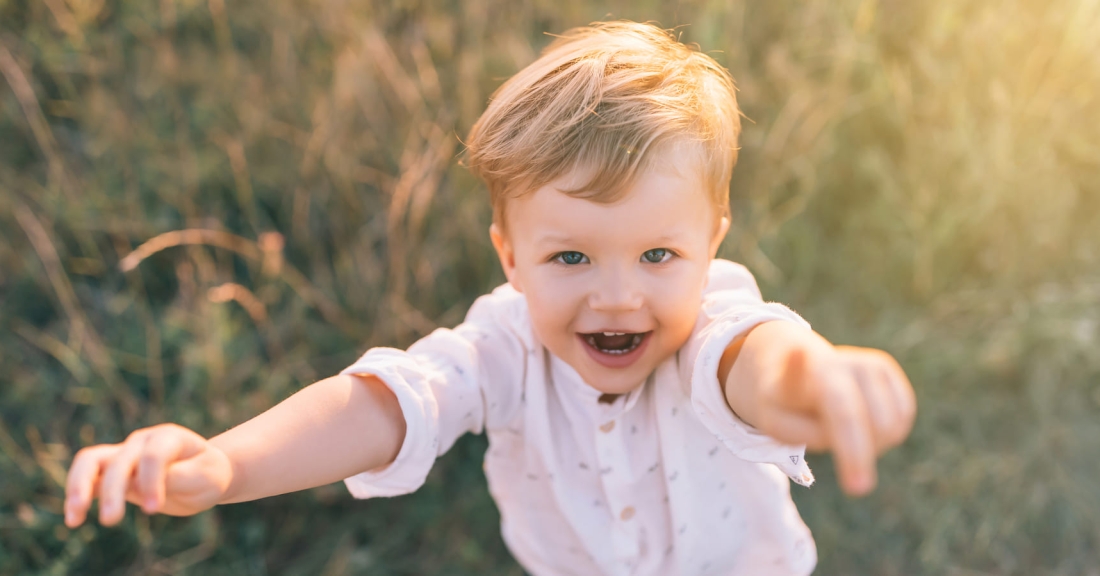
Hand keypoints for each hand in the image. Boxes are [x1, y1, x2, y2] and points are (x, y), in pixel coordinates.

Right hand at [64, 423, 234, 526]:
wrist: (203, 473)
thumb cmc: (207, 473)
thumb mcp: (205, 476)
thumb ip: (178, 477)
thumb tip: (143, 483)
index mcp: (170, 437)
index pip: (153, 454)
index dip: (151, 481)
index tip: (154, 509)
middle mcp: (142, 441)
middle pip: (120, 460)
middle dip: (113, 490)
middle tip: (111, 521)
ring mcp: (125, 454)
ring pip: (91, 461)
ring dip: (79, 486)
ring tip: (74, 516)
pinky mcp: (113, 471)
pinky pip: (87, 477)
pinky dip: (77, 495)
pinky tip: (73, 519)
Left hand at [755, 345, 915, 495]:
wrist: (791, 369)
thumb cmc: (783, 405)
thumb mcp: (774, 422)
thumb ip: (797, 427)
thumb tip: (821, 411)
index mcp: (817, 373)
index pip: (844, 412)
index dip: (854, 451)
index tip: (857, 489)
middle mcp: (850, 361)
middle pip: (879, 425)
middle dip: (862, 456)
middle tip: (844, 470)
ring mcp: (872, 364)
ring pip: (893, 428)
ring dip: (872, 445)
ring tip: (839, 432)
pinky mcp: (889, 372)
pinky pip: (902, 421)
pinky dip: (885, 436)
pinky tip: (857, 424)